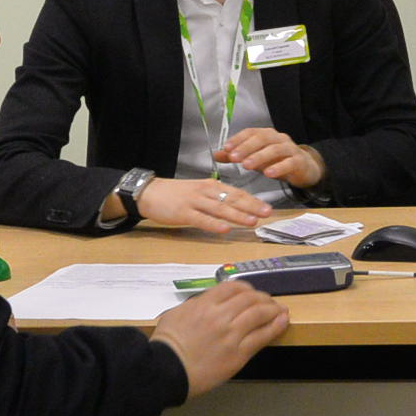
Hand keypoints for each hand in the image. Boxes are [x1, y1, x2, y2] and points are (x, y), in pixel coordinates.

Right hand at [136, 176, 272, 232]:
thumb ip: (215, 198)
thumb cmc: (174, 194)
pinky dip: (214, 224)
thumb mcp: (198, 191)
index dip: (252, 200)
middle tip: (267, 213)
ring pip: (220, 209)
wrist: (149, 192)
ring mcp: (194, 202)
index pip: (236, 193)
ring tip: (252, 221)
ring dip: (237, 215)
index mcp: (211, 186)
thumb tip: (235, 207)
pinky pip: (201, 219)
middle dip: (251, 206)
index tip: (267, 208)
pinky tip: (225, 229)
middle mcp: (205, 192)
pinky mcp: (183, 213)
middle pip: (232, 199)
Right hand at [151, 278, 288, 396]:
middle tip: (269, 302)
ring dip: (273, 309)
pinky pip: (263, 336)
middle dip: (263, 298)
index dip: (247, 288)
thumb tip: (210, 303)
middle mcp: (221, 315)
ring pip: (260, 313)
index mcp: (204, 304)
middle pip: (250, 298)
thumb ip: (196, 305)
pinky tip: (283, 321)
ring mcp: (231, 334)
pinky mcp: (239, 353)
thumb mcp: (176, 314)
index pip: (233, 287)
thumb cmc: (167, 345)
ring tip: (280, 310)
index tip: (251, 293)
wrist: (167, 370)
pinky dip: (276, 326)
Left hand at [216, 127, 325, 187]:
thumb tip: (215, 154)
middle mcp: (278, 138)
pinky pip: (289, 162)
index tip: (226, 149)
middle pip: (262, 138)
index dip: (238, 139)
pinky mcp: (299, 161)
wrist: (303, 168)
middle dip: (246, 148)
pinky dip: (279, 167)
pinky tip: (269, 174)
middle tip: (234, 158)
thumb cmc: (276, 161)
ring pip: (275, 149)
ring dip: (260, 157)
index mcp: (265, 135)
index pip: (250, 132)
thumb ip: (236, 155)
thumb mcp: (254, 157)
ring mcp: (290, 148)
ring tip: (247, 166)